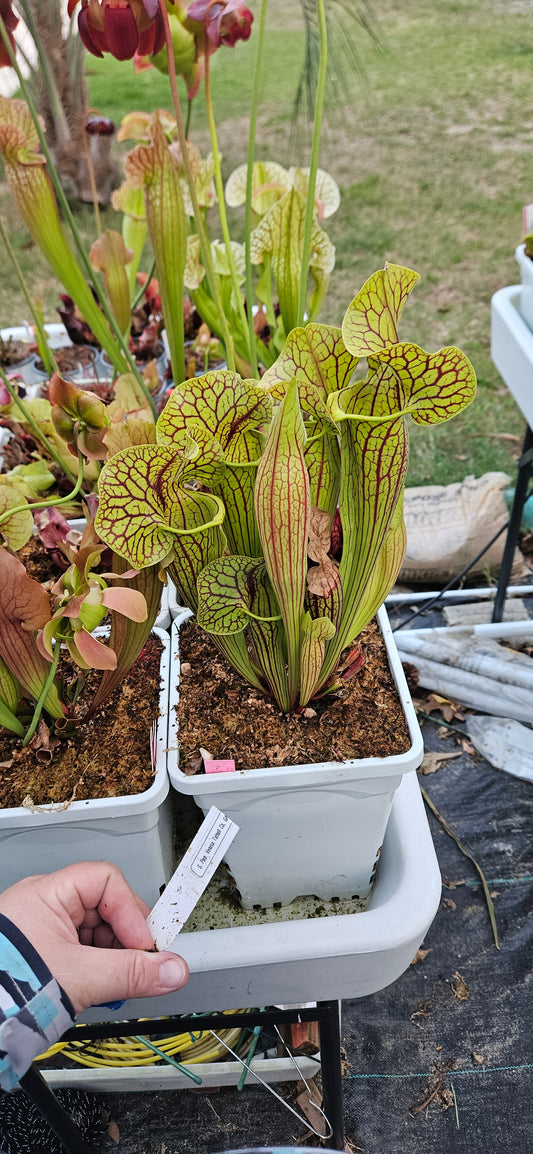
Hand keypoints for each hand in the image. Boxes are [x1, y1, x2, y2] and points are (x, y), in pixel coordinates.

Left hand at [0, 862, 188, 1012]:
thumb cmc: (4, 990)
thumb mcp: (79, 979)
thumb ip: (131, 973)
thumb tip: (172, 969)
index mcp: (46, 895)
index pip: (105, 881)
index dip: (130, 911)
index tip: (144, 944)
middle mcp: (43, 907)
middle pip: (104, 908)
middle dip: (124, 939)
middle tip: (139, 966)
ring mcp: (41, 932)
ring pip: (94, 934)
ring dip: (111, 959)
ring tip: (112, 986)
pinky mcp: (42, 956)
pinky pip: (81, 953)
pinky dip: (96, 971)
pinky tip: (96, 990)